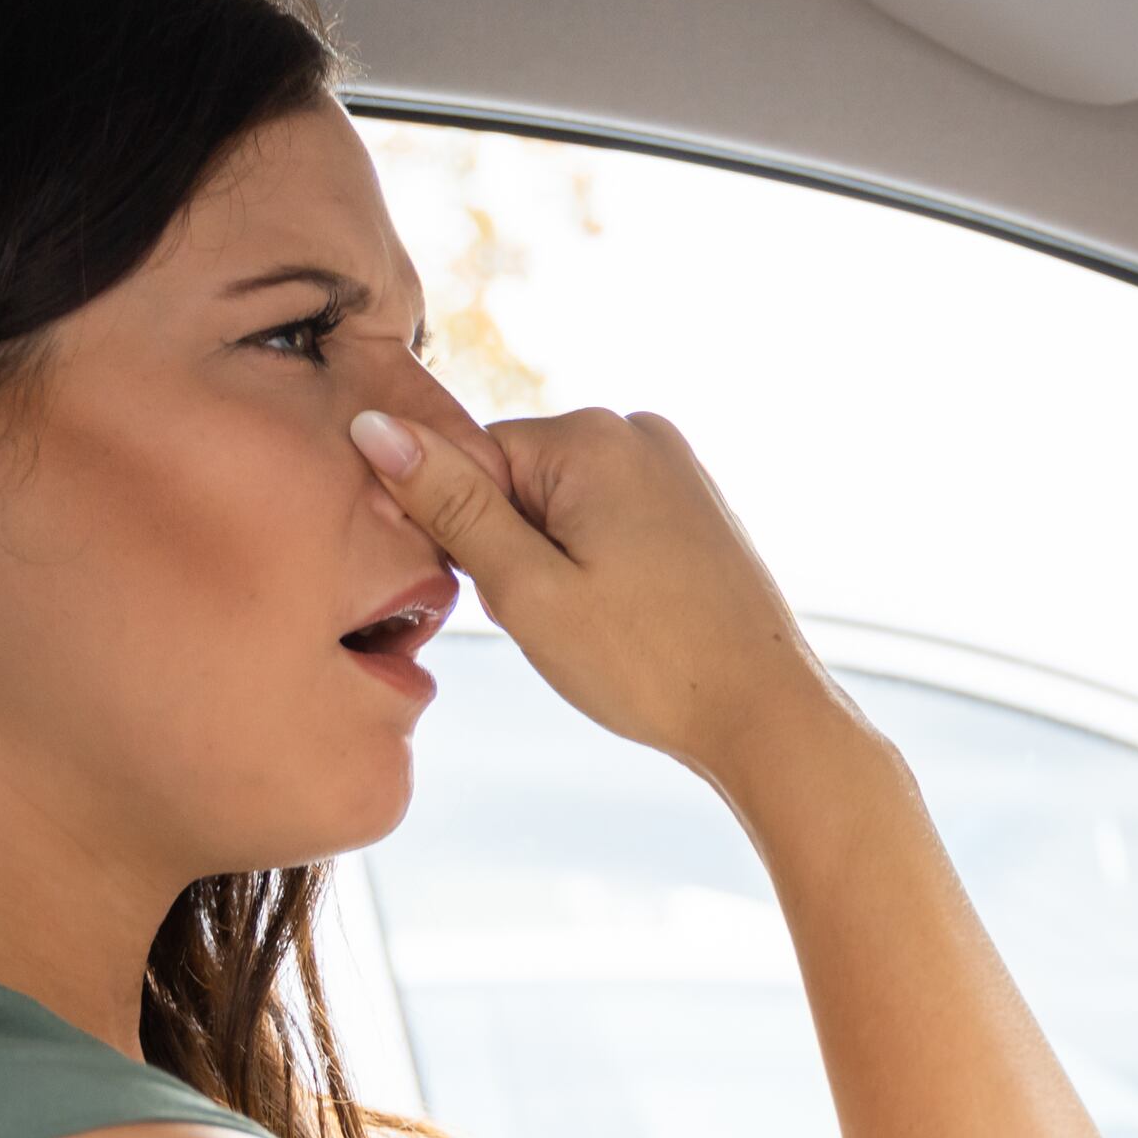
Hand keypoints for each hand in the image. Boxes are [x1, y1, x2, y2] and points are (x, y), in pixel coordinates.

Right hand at [348, 402, 852, 788]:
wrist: (764, 712)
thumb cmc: (647, 662)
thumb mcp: (526, 589)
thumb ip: (449, 505)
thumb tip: (373, 425)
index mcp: (592, 435)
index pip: (471, 463)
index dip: (470, 539)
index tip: (516, 595)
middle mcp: (637, 429)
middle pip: (517, 483)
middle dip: (517, 553)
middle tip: (564, 619)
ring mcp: (674, 464)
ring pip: (560, 509)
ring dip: (555, 567)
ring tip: (602, 624)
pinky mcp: (692, 503)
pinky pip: (607, 523)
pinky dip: (598, 570)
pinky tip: (629, 617)